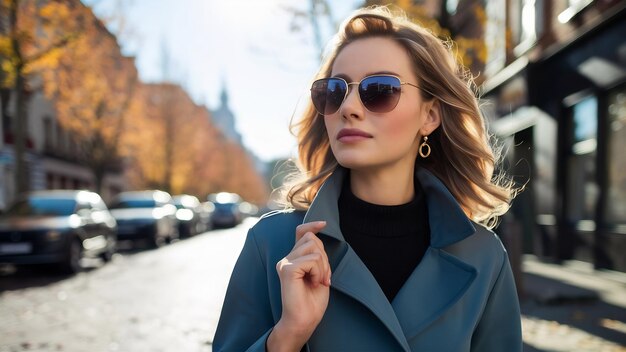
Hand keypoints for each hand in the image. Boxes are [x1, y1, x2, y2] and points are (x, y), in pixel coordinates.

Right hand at [267, 221, 330, 351]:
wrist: (304, 321)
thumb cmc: (312, 301)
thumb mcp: (319, 273)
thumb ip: (316, 256)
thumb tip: (318, 234)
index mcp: (293, 258)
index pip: (300, 233)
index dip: (312, 225)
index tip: (324, 223)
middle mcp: (286, 258)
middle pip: (312, 239)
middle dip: (325, 257)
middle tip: (324, 277)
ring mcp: (284, 263)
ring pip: (314, 248)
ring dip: (323, 266)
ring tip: (318, 281)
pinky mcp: (287, 269)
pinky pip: (312, 260)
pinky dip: (319, 272)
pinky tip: (314, 283)